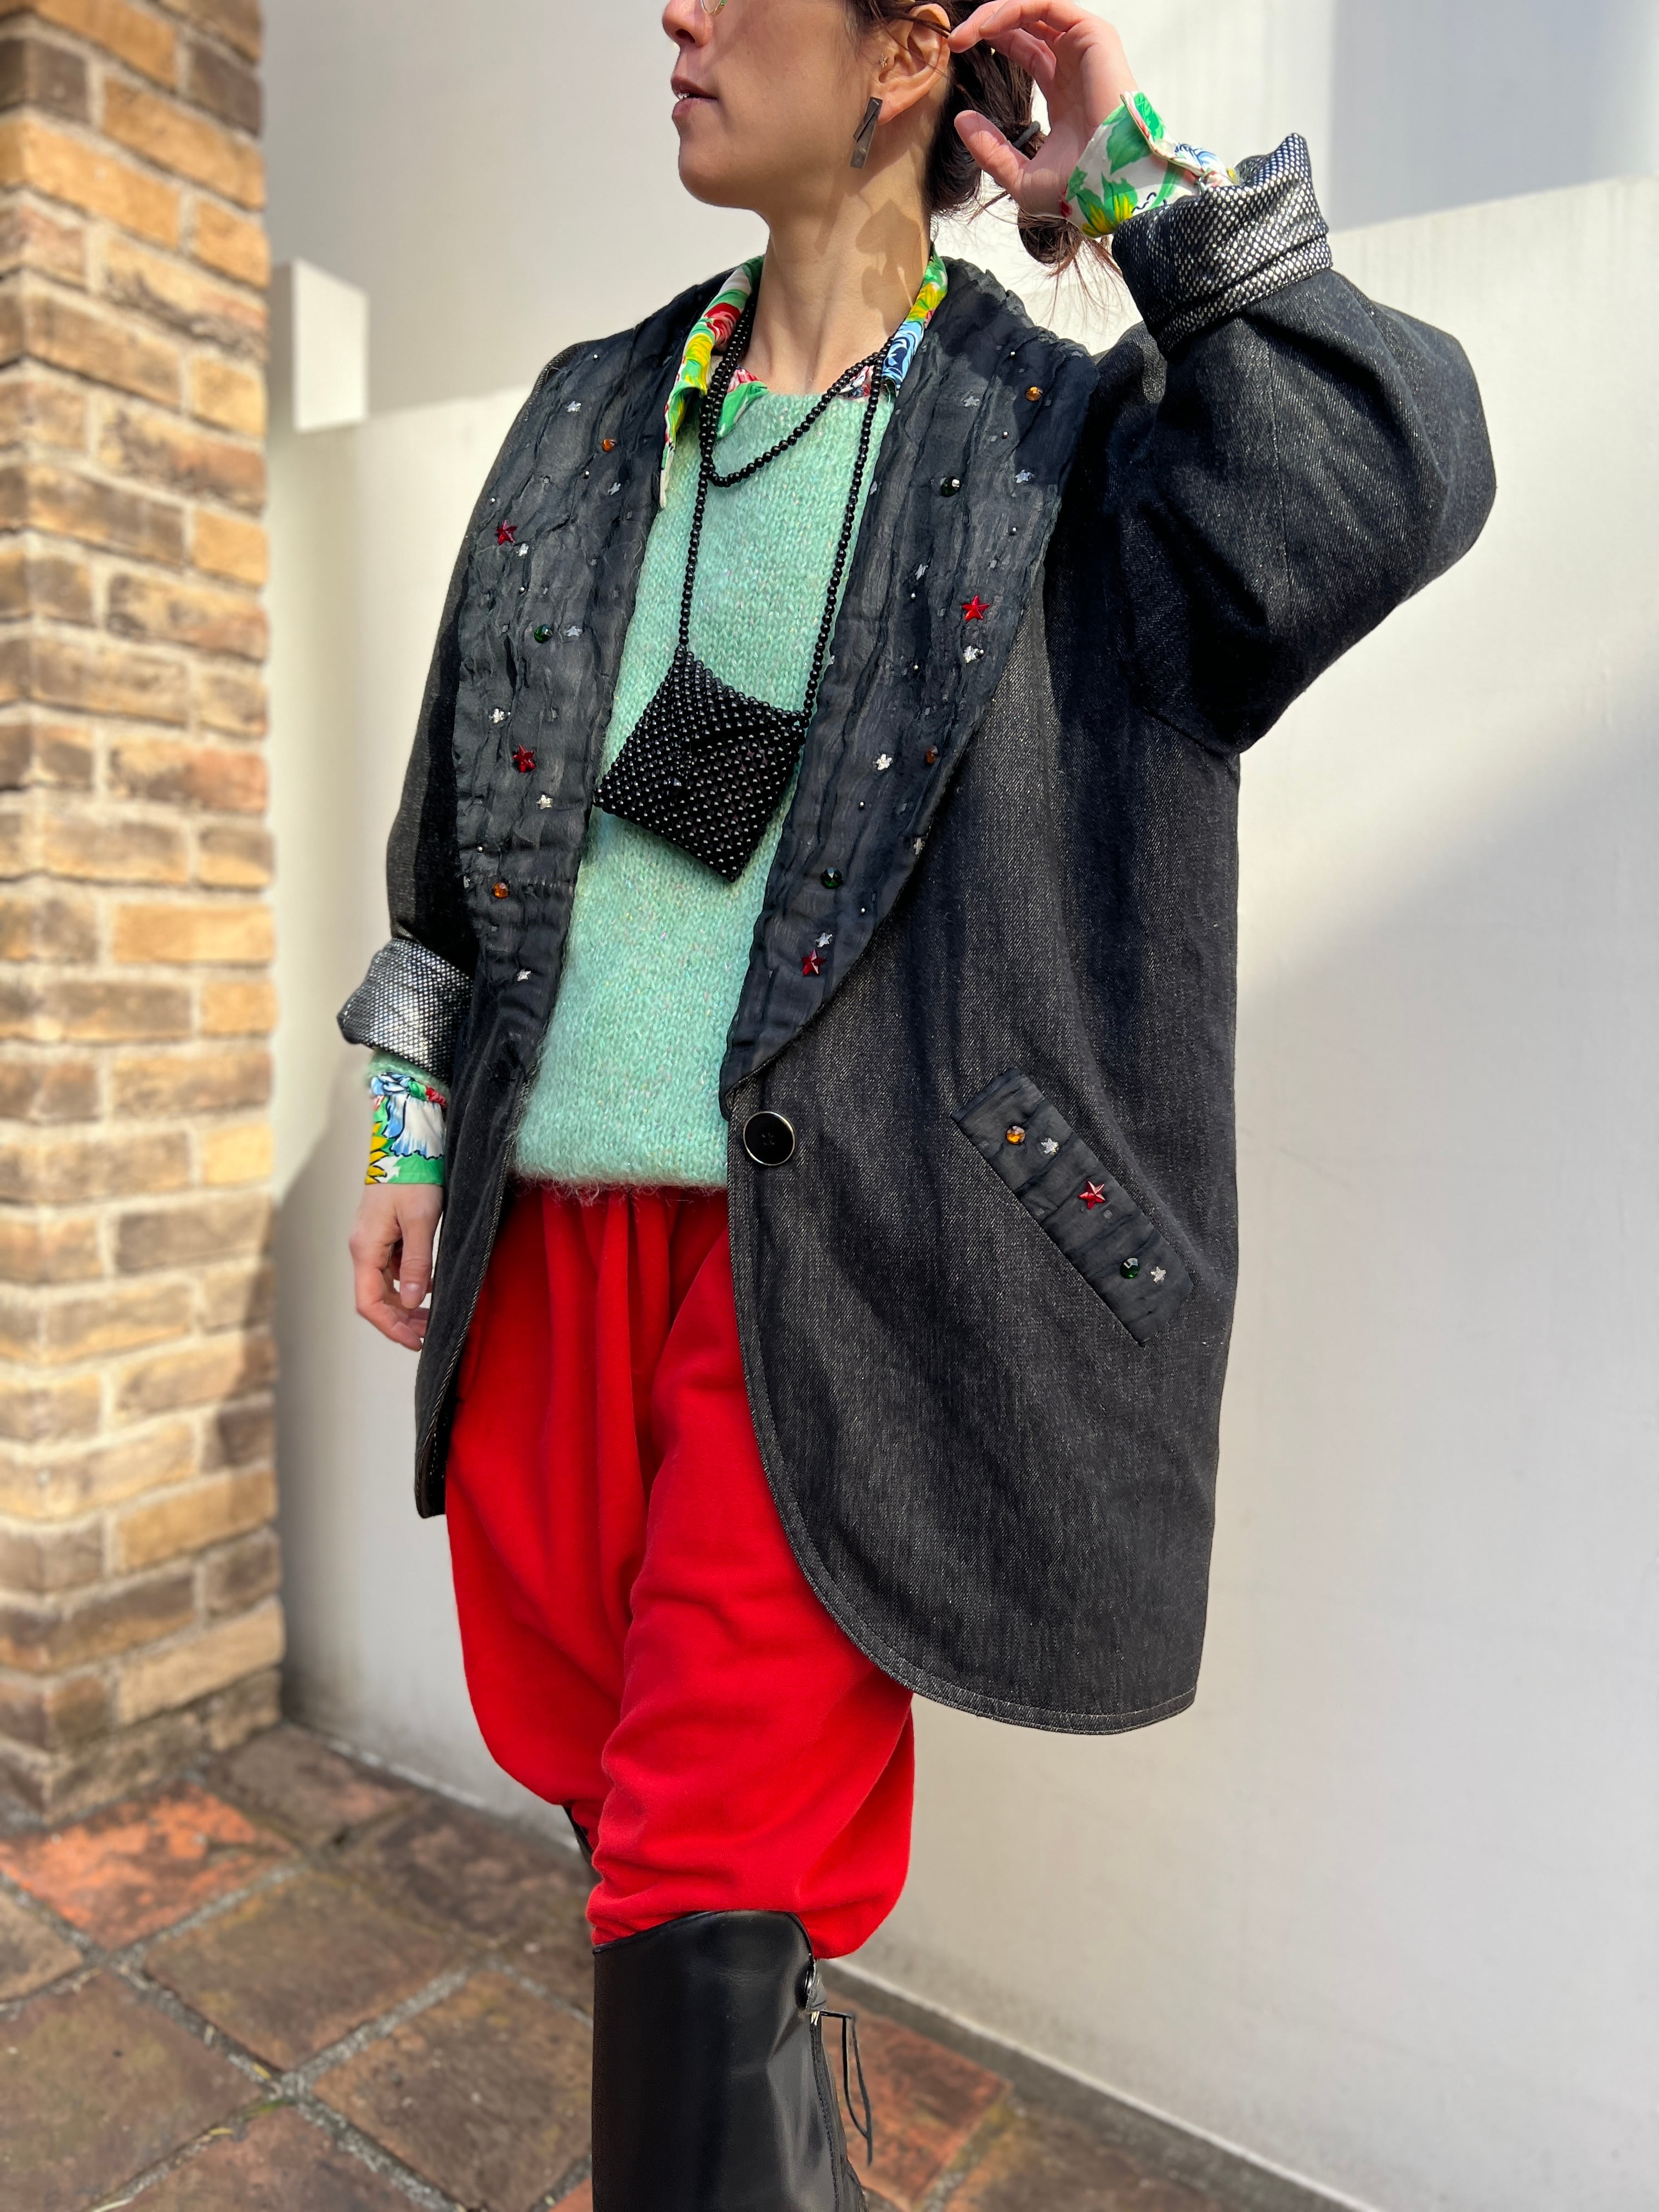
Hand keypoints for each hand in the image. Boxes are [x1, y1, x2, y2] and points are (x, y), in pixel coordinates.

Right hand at [350, 1182, 443, 1350]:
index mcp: (365, 1248)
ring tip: (433, 1316)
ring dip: (406, 1305)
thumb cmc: (413, 1177)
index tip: (417, 1342)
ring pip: (385, 1286)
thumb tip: (411, 1303)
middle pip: (376, 1299)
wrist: (406, 1142)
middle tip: (430, 1333)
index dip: (391, 1327)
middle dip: (401, 1321)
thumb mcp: (421, 1221)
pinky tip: (430, 1288)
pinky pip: (393, 1269)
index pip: (369, 1303)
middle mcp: (363, 1248)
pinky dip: (409, 1284)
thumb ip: (417, 1263)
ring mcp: (373, 1242)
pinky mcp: (384, 1235)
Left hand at [949, 3, 1136, 218]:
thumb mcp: (1020, 176)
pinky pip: (1048, 5)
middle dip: (987, 25)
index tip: (958, 54)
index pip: (1025, 47)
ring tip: (963, 36)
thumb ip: (991, 150)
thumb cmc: (1076, 189)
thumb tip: (961, 120)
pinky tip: (986, 30)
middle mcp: (1074, 65)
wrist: (1106, 188)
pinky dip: (1014, 10)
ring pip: (1035, 10)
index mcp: (1062, 92)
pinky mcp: (1093, 36)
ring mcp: (1084, 48)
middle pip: (1027, 24)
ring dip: (994, 15)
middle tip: (954, 41)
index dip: (993, 43)